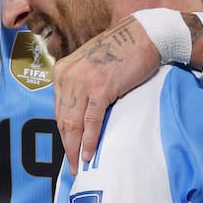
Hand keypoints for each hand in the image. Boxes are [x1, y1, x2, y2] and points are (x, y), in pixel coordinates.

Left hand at [51, 15, 159, 173]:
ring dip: (75, 147)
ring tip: (78, 164)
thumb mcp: (90, 66)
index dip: (62, 132)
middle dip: (66, 145)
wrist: (144, 36)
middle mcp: (66, 76)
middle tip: (70, 166)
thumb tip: (79, 117)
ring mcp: (82, 82)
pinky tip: (89, 153)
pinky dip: (90, 140)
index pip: (58, 110)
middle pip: (62, 119)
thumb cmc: (121, 52)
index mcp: (61, 71)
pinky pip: (91, 121)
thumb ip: (80, 86)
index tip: (67, 148)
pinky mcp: (99, 88)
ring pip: (74, 123)